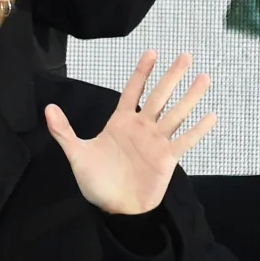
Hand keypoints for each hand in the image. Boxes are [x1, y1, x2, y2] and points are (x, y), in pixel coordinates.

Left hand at [45, 52, 214, 216]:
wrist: (114, 207)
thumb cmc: (96, 181)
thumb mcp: (76, 153)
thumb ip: (63, 130)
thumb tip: (48, 108)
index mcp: (120, 122)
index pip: (132, 91)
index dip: (141, 72)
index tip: (151, 53)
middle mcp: (141, 128)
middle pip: (159, 96)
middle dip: (172, 76)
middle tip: (186, 55)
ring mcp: (156, 141)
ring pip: (176, 113)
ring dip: (190, 96)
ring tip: (204, 77)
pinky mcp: (168, 158)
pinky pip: (185, 140)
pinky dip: (198, 129)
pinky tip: (211, 115)